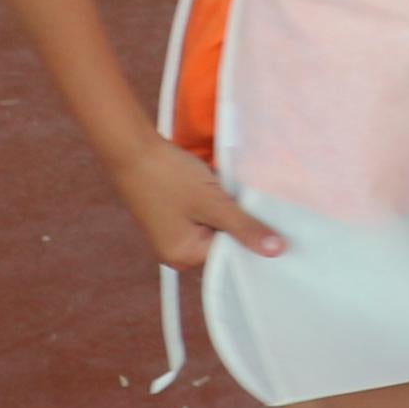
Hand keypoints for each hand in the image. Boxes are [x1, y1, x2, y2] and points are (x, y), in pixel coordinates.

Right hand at [109, 132, 283, 275]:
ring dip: (224, 206)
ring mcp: (171, 233)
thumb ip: (245, 228)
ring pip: (214, 224)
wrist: (133, 150)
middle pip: (222, 239)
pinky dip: (211, 199)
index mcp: (184, 257)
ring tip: (219, 186)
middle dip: (235, 217)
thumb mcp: (214, 203)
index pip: (231, 254)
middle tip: (237, 195)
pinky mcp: (171, 216)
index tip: (265, 218)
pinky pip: (202, 214)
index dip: (249, 234)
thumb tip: (276, 251)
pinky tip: (210, 182)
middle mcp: (175, 252)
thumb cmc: (168, 177)